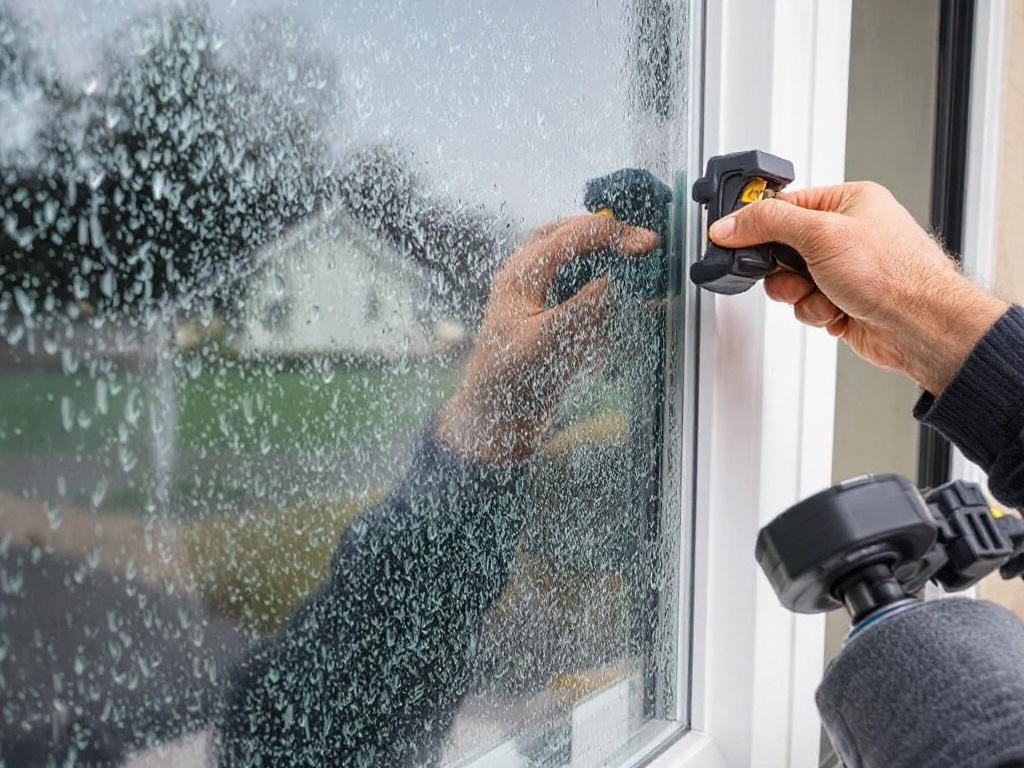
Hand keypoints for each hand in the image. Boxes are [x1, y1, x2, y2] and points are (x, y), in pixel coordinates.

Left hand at [436, 214, 658, 462]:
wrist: (495, 420)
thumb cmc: (507, 381)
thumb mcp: (548, 342)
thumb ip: (582, 308)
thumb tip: (613, 280)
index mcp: (521, 273)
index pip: (574, 235)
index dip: (615, 235)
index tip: (648, 246)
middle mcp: (528, 275)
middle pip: (575, 235)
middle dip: (612, 239)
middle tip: (646, 249)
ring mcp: (538, 293)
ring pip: (578, 258)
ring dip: (608, 262)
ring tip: (638, 272)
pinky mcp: (549, 314)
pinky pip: (580, 289)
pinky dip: (605, 293)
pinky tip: (628, 305)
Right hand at [708, 181, 1008, 394]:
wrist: (920, 326)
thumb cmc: (895, 274)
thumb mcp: (820, 234)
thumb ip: (768, 224)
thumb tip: (731, 223)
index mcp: (849, 201)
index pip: (786, 204)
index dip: (758, 221)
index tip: (732, 234)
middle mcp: (848, 233)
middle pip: (783, 247)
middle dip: (783, 269)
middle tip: (794, 273)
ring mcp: (845, 270)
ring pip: (791, 281)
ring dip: (800, 294)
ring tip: (823, 295)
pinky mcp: (842, 301)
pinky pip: (806, 305)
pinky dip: (815, 311)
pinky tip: (836, 310)